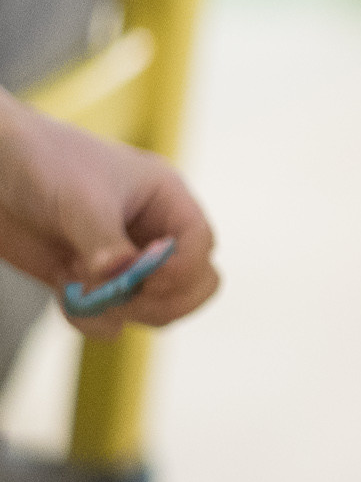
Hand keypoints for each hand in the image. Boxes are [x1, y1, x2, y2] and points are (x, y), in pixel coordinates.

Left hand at [0, 96, 218, 337]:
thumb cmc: (40, 162)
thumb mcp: (80, 200)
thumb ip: (106, 243)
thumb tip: (123, 279)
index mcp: (165, 199)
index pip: (200, 245)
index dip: (183, 269)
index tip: (146, 279)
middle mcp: (151, 231)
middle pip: (192, 283)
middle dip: (164, 301)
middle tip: (124, 300)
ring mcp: (122, 259)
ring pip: (155, 307)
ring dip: (123, 312)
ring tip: (83, 295)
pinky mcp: (89, 279)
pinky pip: (112, 318)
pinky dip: (93, 319)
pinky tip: (65, 297)